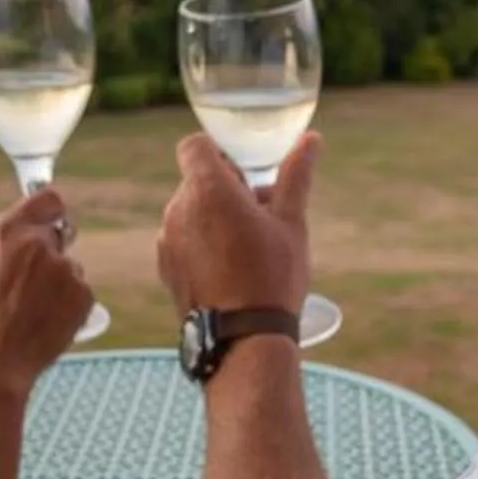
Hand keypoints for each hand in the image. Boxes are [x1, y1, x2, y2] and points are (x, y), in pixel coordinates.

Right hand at [0, 188, 93, 394]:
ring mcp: (64, 269)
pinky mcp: (82, 294)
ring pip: (69, 268)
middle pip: (59, 235)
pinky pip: (80, 293)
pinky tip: (46, 324)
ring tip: (32, 314)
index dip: (50, 213)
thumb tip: (22, 232)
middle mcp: (38, 244)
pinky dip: (70, 307)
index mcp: (6, 232)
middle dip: (51, 254)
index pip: (48, 200)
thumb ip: (4, 243)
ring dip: (59, 284)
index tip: (50, 223)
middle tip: (36, 283)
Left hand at [157, 132, 316, 317]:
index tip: (244, 172)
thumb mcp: (292, 222)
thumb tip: (312, 139)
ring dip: (213, 216)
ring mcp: (167, 240)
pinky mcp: (165, 267)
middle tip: (260, 211)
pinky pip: (182, 239)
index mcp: (208, 189)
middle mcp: (178, 210)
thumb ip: (296, 175)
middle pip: (195, 180)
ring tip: (248, 243)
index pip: (194, 145)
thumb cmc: (271, 276)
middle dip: (225, 188)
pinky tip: (230, 267)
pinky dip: (201, 242)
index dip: (218, 151)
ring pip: (189, 211)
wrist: (244, 338)